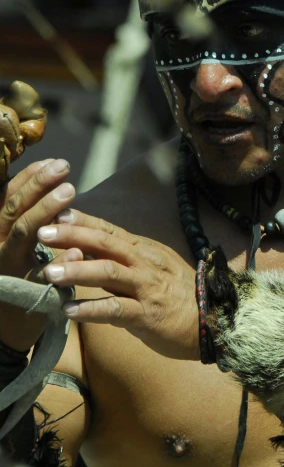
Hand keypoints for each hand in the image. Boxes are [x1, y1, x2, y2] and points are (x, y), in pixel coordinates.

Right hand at [0, 158, 77, 350]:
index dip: (29, 177)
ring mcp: (9, 267)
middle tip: (64, 168)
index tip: (53, 161)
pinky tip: (77, 249)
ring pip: (24, 233)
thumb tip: (47, 170)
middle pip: (15, 210)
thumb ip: (26, 210)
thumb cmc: (16, 268)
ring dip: (46, 210)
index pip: (8, 196)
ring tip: (70, 191)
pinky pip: (40, 273)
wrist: (7, 323)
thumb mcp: (15, 238)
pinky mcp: (24, 291)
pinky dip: (59, 260)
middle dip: (38, 186)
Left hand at [37, 210, 199, 360]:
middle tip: (43, 233)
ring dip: (77, 271)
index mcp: (144, 250)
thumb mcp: (152, 269)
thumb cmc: (178, 294)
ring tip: (49, 273)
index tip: (56, 212)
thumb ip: (121, 262)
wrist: (213, 319)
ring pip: (109, 272)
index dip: (83, 220)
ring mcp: (146, 288)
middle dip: (73, 236)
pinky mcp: (148, 314)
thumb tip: (86, 254)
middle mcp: (144, 263)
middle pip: (105, 243)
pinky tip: (69, 311)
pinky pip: (117, 309)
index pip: (109, 230)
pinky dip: (92, 309)